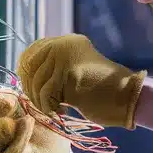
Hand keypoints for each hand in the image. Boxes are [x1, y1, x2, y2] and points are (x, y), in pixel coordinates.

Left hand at [17, 34, 146, 128]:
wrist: (127, 97)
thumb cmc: (102, 92)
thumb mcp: (74, 73)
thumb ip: (54, 69)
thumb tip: (25, 77)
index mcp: (65, 41)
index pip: (30, 54)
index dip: (27, 76)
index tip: (36, 94)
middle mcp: (63, 44)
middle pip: (28, 67)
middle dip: (31, 90)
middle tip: (46, 104)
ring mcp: (65, 56)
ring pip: (35, 83)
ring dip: (42, 103)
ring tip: (57, 109)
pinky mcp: (67, 72)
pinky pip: (44, 95)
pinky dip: (49, 108)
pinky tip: (62, 111)